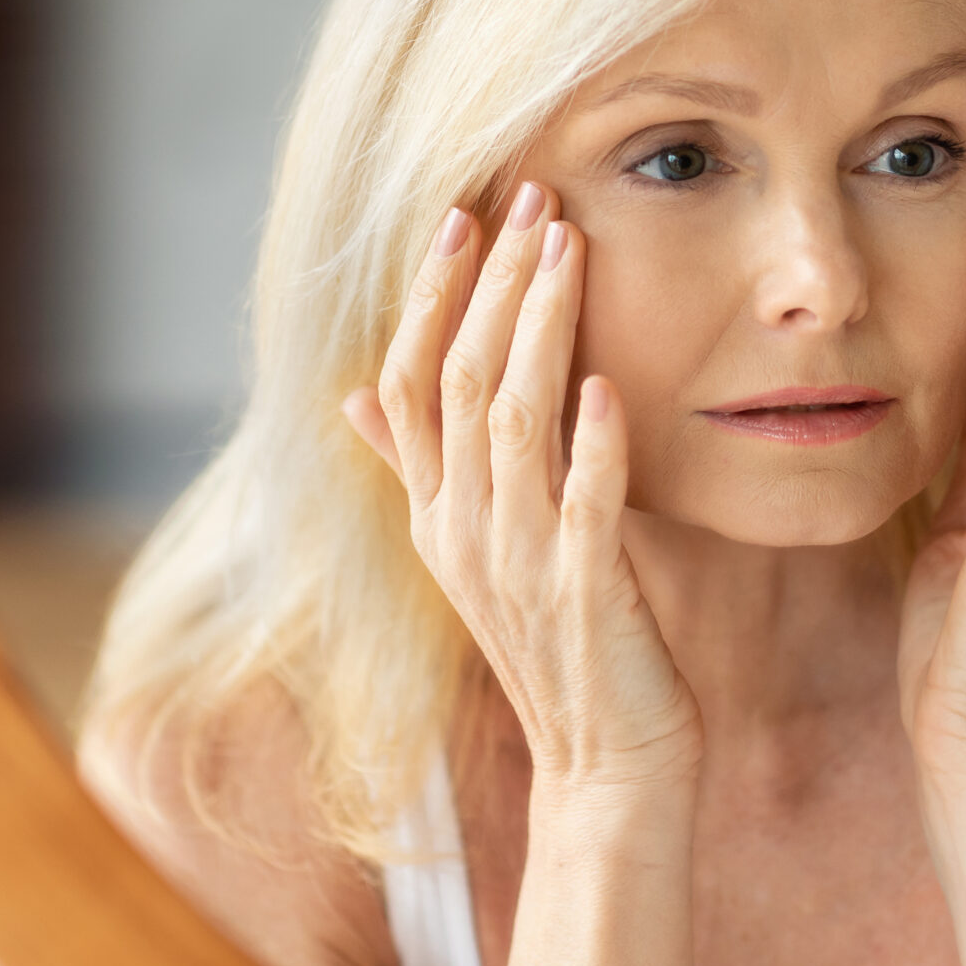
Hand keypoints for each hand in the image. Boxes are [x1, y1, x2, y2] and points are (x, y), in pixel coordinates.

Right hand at [343, 182, 701, 793]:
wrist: (604, 767)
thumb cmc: (560, 648)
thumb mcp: (478, 551)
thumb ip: (422, 471)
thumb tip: (356, 395)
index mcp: (435, 516)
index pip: (409, 382)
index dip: (431, 295)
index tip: (463, 215)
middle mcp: (461, 533)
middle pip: (456, 383)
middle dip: (492, 283)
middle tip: (530, 199)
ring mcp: (518, 565)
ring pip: (512, 422)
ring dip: (540, 328)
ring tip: (568, 249)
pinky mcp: (584, 596)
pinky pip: (585, 506)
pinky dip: (595, 443)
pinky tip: (609, 385)